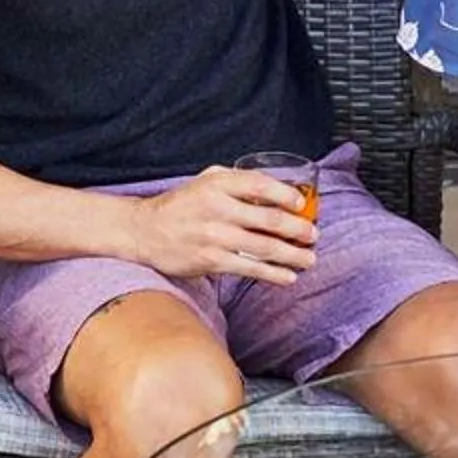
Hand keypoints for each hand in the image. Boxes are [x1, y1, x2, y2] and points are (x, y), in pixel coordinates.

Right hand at [122, 167, 319, 283]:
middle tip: (313, 236)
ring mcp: (214, 236)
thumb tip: (276, 187)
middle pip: (269, 219)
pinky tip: (288, 277)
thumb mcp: (205, 180)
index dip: (286, 195)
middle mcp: (217, 208)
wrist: (144, 231)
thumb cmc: (181, 204)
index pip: (260, 185)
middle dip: (298, 229)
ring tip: (308, 259)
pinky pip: (249, 268)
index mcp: (218, 183)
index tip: (302, 205)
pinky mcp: (210, 260)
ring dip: (292, 255)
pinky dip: (273, 274)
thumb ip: (236, 180)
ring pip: (263, 247)